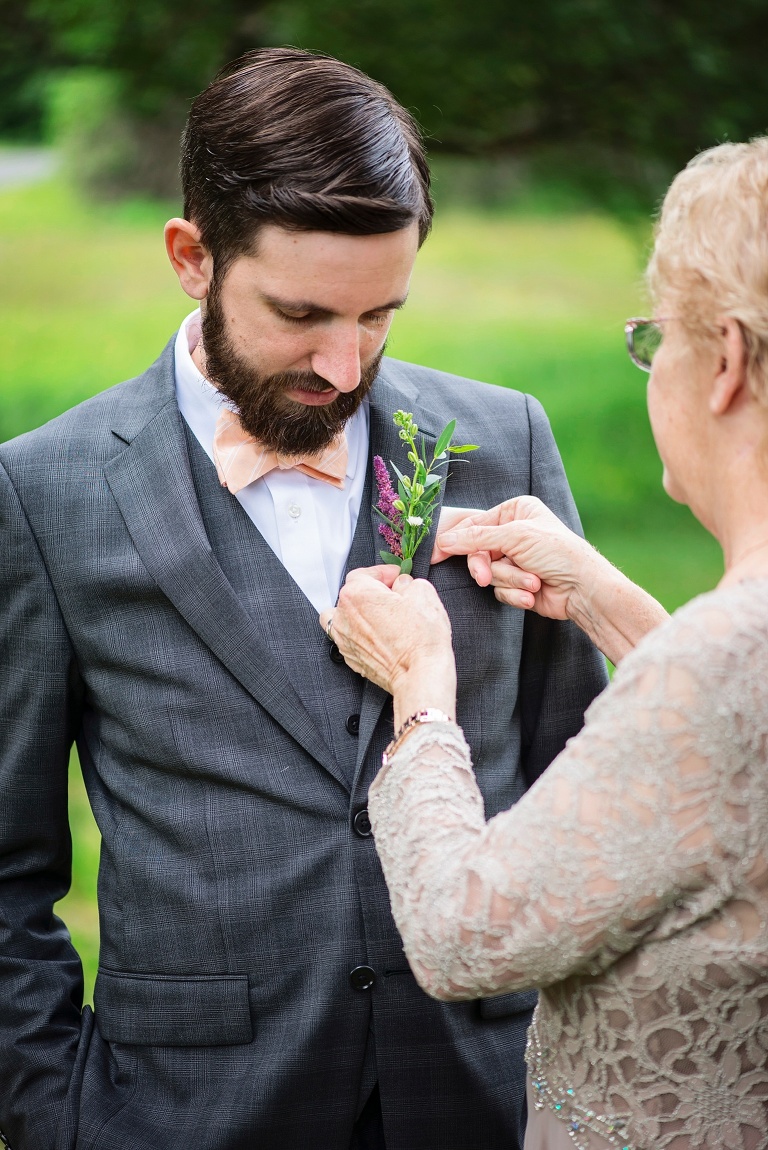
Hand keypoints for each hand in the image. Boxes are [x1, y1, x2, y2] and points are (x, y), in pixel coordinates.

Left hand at [319, 567, 455, 724]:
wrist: (420, 674)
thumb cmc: (420, 638)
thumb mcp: (423, 592)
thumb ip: (407, 582)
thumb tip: (403, 587)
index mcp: (356, 594)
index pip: (364, 573)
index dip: (384, 573)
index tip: (397, 577)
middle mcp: (343, 616)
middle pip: (352, 595)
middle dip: (374, 593)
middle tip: (396, 597)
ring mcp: (345, 640)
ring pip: (344, 618)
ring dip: (360, 614)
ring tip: (381, 616)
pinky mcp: (352, 659)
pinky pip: (351, 639)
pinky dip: (362, 635)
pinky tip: (381, 636)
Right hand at [436, 496, 597, 620]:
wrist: (582, 589)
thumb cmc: (557, 552)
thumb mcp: (515, 537)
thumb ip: (476, 538)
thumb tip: (443, 540)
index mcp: (514, 511)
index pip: (474, 525)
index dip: (455, 541)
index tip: (436, 554)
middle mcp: (513, 533)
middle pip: (477, 552)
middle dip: (488, 567)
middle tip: (485, 577)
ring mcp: (514, 560)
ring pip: (489, 574)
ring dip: (510, 580)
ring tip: (532, 581)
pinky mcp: (516, 584)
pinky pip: (499, 590)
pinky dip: (515, 593)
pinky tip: (533, 593)